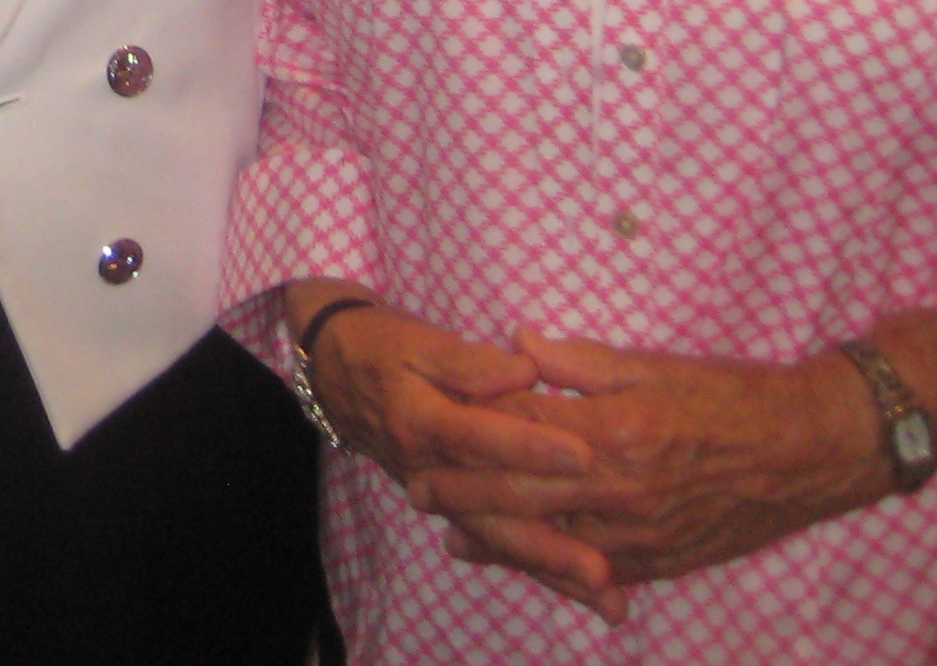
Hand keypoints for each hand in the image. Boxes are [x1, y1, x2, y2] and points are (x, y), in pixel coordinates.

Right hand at [294, 299, 614, 617]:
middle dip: (549, 544)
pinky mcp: (447, 505)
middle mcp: (428, 468)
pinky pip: (491, 541)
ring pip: (495, 539)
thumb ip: (469, 360)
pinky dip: (533, 564)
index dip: (530, 446)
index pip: (480, 437)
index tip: (583, 456)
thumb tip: (525, 372)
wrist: (333, 371)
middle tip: (601, 569)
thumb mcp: (419, 340)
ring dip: (549, 569)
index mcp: (420, 420)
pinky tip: (574, 587)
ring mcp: (437, 493)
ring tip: (603, 595)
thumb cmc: (382, 346)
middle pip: (491, 514)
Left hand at [410, 334, 883, 598]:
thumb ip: (576, 362)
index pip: (518, 434)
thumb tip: (514, 343)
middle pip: (522, 496)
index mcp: (612, 431)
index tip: (427, 432)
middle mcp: (620, 489)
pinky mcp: (666, 559)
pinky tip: (532, 567)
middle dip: (464, 496)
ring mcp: (642, 532)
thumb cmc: (731, 396)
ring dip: (500, 542)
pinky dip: (558, 570)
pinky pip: (599, 571)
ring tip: (457, 540)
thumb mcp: (651, 363)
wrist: (809, 449)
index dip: (468, 435)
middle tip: (418, 493)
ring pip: (553, 543)